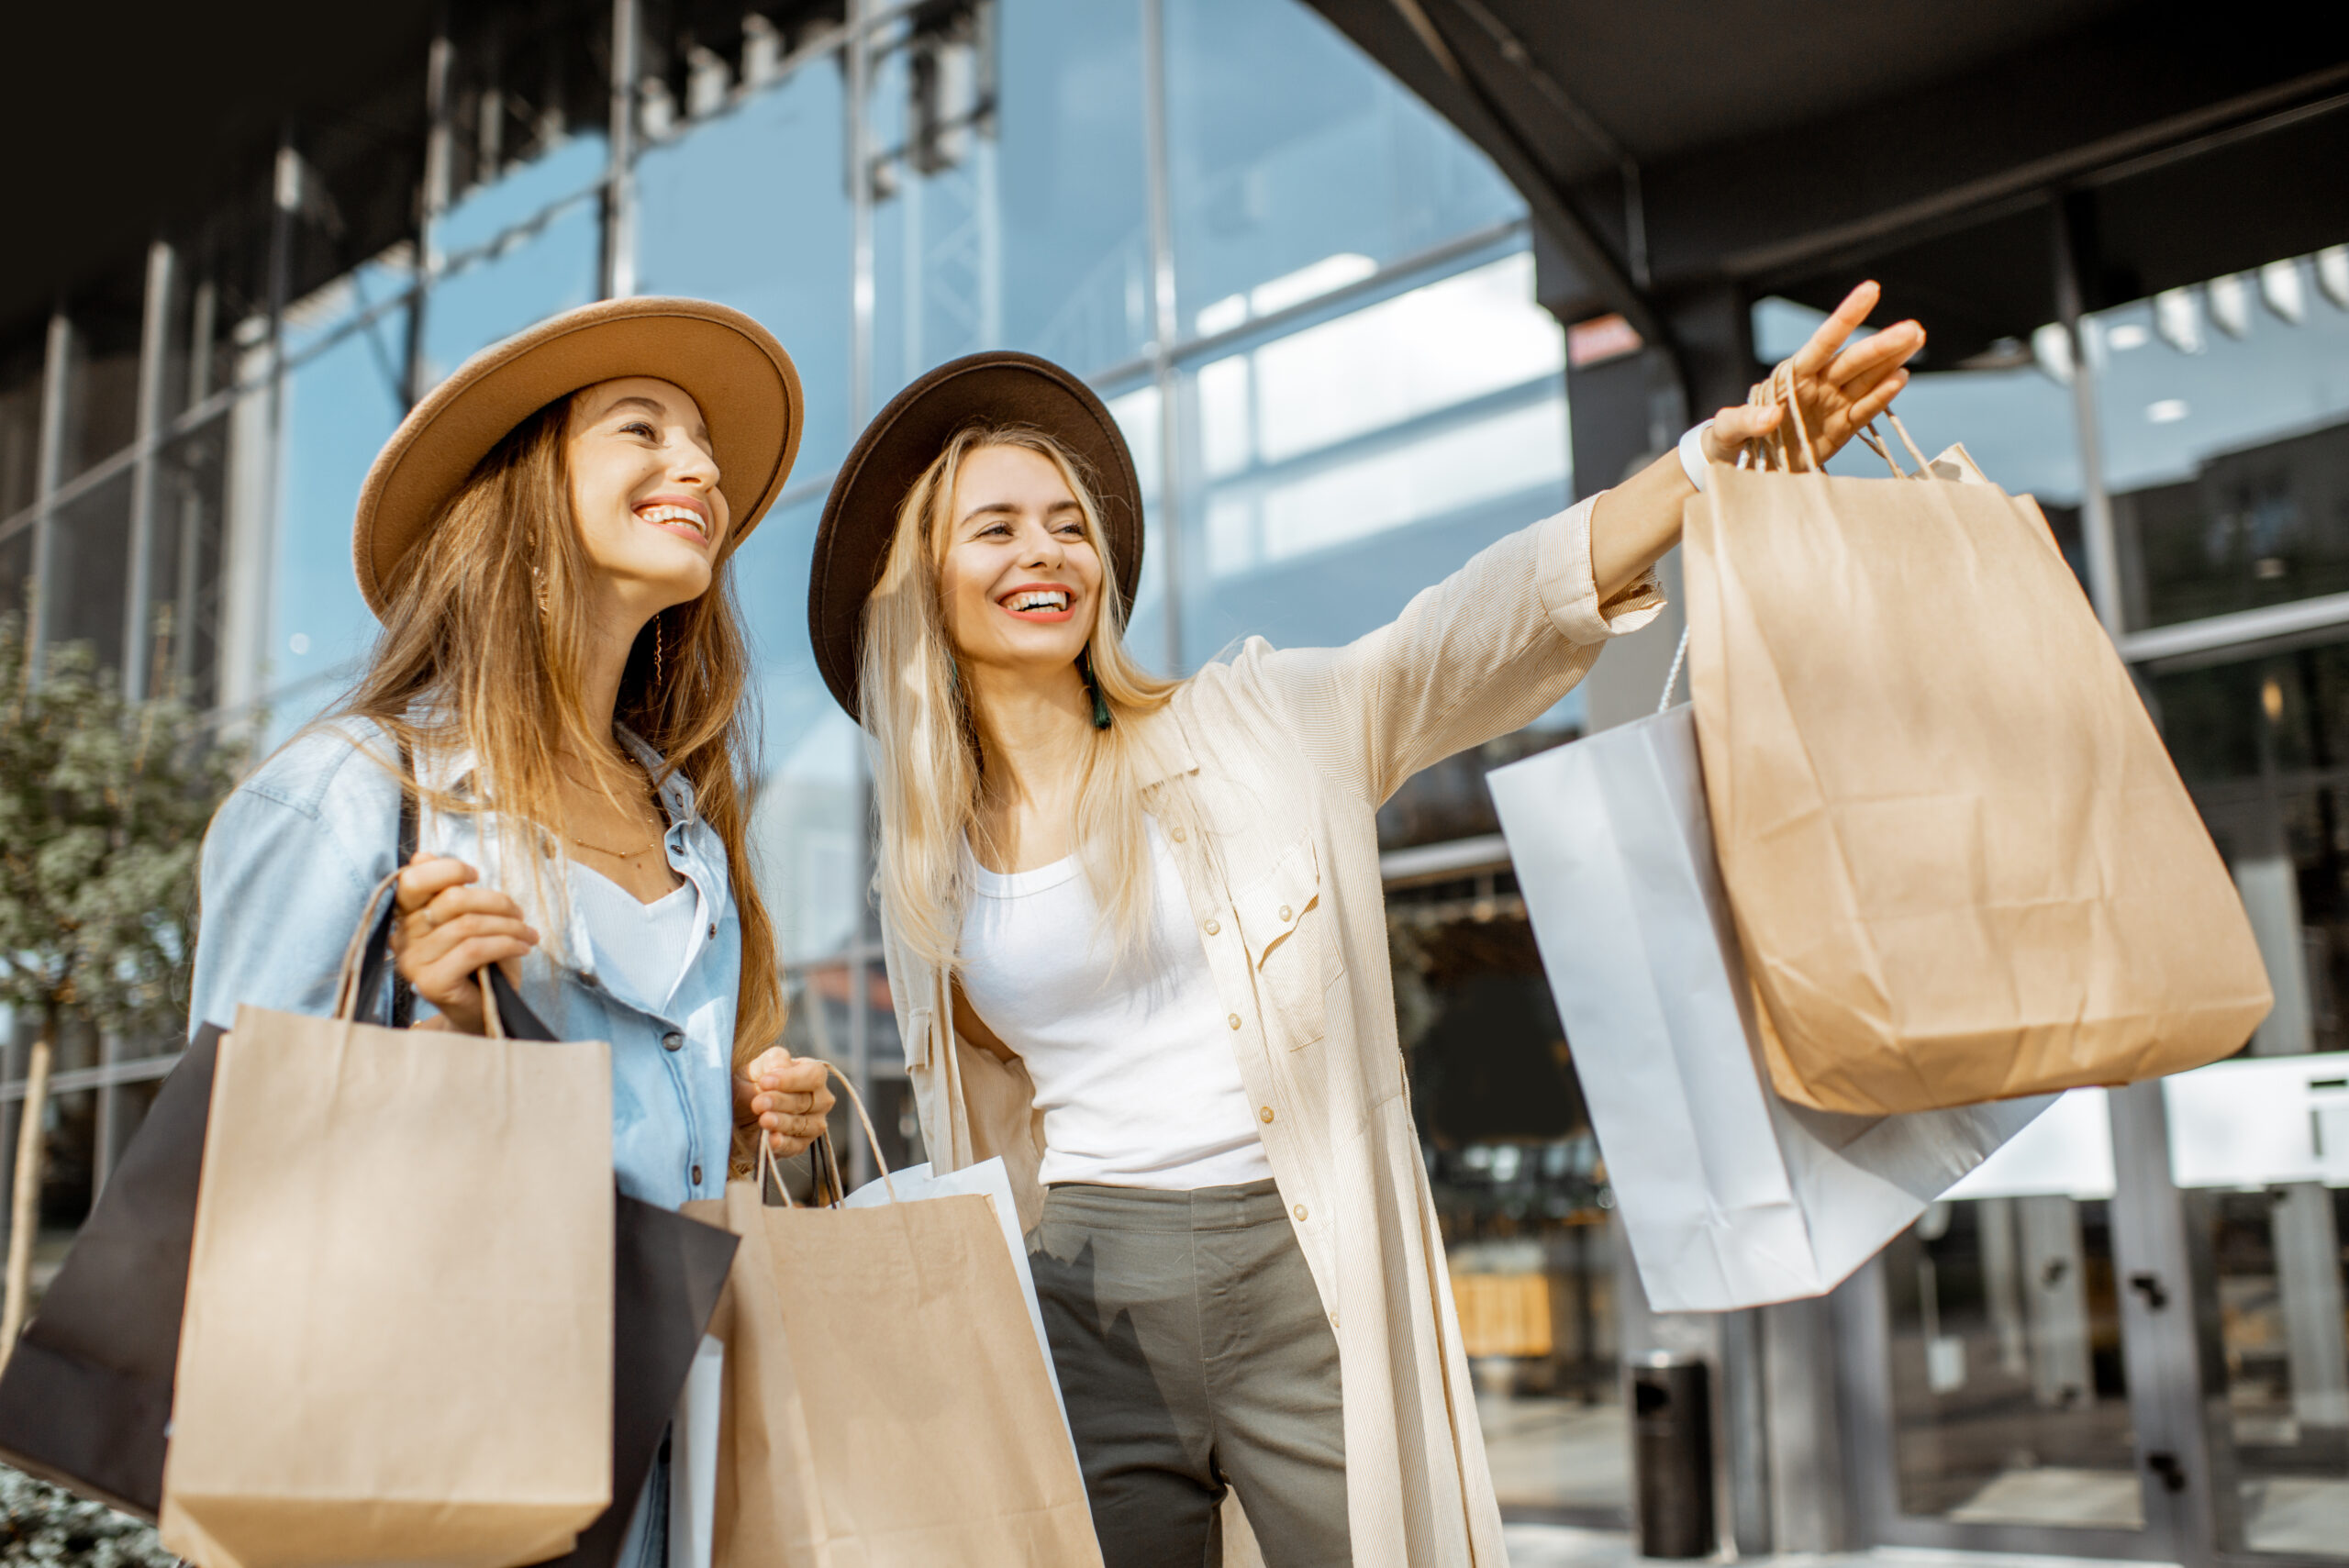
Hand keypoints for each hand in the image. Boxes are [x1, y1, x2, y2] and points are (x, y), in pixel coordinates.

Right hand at [390, 852, 538, 1034]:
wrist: (485, 1013)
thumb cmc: (480, 963)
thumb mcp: (469, 919)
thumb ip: (446, 889)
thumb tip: (422, 855)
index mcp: (407, 917)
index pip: (412, 880)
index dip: (447, 869)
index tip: (475, 874)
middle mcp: (403, 938)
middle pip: (451, 900)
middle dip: (496, 901)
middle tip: (519, 914)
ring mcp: (413, 962)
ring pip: (468, 925)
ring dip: (509, 926)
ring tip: (528, 934)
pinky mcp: (430, 983)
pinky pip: (473, 949)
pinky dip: (506, 943)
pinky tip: (523, 947)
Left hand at [734, 1046, 836, 1157]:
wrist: (736, 1114)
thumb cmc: (750, 1084)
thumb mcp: (756, 1067)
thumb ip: (772, 1061)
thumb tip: (782, 1067)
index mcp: (812, 1074)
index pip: (814, 1075)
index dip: (791, 1079)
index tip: (765, 1082)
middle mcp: (819, 1099)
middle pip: (807, 1101)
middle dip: (780, 1102)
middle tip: (758, 1102)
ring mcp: (813, 1124)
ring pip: (803, 1124)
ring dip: (782, 1122)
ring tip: (763, 1120)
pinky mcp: (800, 1145)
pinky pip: (796, 1146)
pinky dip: (783, 1143)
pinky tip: (771, 1139)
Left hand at [1705, 280, 1922, 466]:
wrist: (1737, 469)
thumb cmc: (1726, 441)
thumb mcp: (1725, 430)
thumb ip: (1742, 421)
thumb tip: (1769, 417)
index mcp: (1790, 376)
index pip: (1823, 342)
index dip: (1847, 317)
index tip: (1871, 289)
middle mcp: (1816, 386)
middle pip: (1853, 361)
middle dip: (1882, 344)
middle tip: (1914, 329)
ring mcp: (1830, 407)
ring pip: (1866, 380)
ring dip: (1892, 361)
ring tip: (1917, 339)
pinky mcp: (1838, 432)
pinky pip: (1863, 413)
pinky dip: (1881, 398)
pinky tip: (1900, 378)